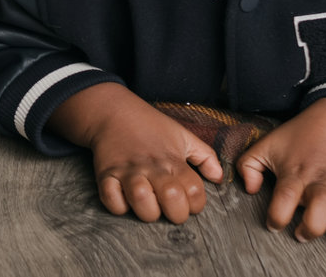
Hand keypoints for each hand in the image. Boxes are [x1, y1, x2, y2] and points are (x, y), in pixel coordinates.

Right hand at [50, 83, 223, 223]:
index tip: (188, 203)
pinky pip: (112, 200)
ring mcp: (128, 171)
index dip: (196, 205)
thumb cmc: (151, 126)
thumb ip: (205, 156)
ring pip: (142, 201)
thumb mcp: (182, 135)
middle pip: (172, 199)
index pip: (195, 192)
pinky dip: (118, 206)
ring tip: (149, 205)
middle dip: (175, 213)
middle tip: (170, 208)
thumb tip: (219, 178)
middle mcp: (152, 166)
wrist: (113, 111)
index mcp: (173, 160)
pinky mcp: (106, 174)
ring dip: (148, 211)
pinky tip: (125, 200)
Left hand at [236, 97, 325, 248]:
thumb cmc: (296, 138)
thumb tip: (251, 190)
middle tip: (302, 235)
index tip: (274, 224)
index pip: (285, 197)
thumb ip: (248, 166)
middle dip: (312, 225)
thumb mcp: (266, 145)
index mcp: (295, 172)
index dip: (277, 215)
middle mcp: (321, 180)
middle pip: (321, 204)